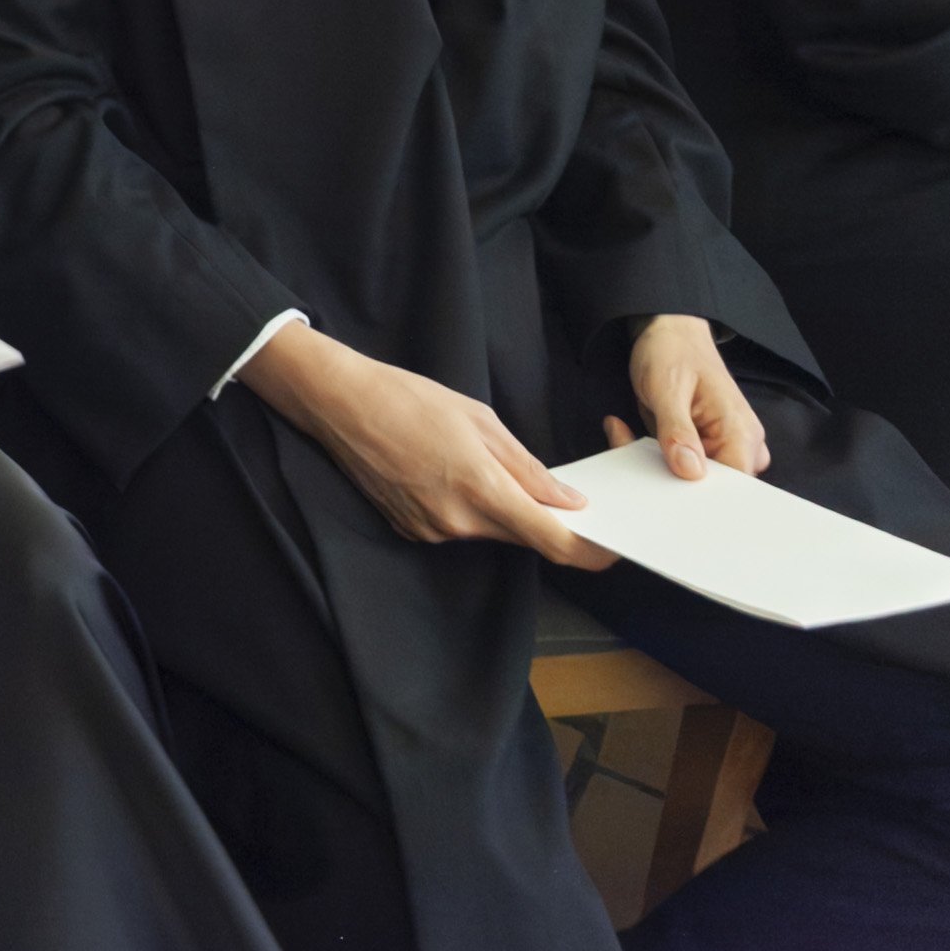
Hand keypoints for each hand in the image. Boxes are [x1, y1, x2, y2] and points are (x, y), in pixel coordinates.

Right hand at [242, 324, 605, 567]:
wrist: (339, 404)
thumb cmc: (407, 399)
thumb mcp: (480, 420)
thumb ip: (527, 468)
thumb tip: (566, 502)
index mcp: (482, 490)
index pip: (553, 542)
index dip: (590, 551)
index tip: (609, 545)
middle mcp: (458, 522)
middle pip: (524, 537)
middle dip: (545, 520)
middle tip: (554, 489)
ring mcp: (431, 531)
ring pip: (491, 531)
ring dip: (503, 509)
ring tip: (482, 464)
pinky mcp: (411, 530)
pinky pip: (459, 527)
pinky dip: (470, 508)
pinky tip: (449, 471)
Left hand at [605, 314, 768, 481]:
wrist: (667, 331)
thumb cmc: (672, 352)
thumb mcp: (667, 387)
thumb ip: (678, 429)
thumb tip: (691, 471)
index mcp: (741, 433)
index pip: (733, 488)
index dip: (700, 499)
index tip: (662, 491)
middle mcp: (740, 446)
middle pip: (710, 488)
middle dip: (666, 478)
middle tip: (628, 447)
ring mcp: (721, 448)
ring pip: (690, 480)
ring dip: (654, 467)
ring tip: (625, 436)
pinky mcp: (701, 447)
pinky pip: (678, 467)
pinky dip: (651, 457)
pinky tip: (627, 435)